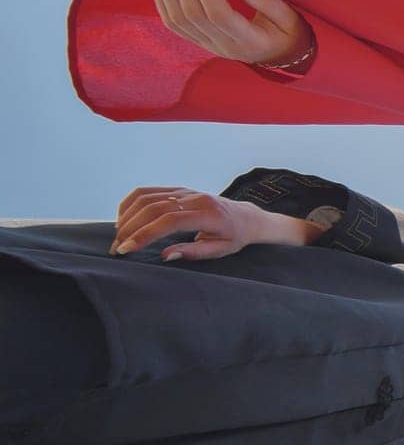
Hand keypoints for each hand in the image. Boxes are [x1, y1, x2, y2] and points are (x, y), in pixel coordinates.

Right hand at [111, 186, 316, 259]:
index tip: (127, 249)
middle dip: (130, 228)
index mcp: (208, 214)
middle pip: (153, 208)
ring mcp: (185, 191)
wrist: (246, 216)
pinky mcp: (178, 189)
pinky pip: (149, 191)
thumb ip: (194, 252)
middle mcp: (194, 198)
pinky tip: (124, 218)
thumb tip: (166, 255)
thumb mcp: (221, 249)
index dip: (145, 234)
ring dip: (127, 216)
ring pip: (147, 197)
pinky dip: (131, 203)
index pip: (169, 221)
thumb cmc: (234, 236)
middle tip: (117, 248)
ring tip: (118, 236)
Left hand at [153, 0, 309, 64]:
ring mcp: (209, 46)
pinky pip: (173, 24)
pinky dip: (163, 0)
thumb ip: (270, 3)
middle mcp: (225, 46)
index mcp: (250, 41)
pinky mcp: (199, 42)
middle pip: (192, 14)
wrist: (281, 57)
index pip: (219, 15)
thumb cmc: (288, 33)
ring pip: (177, 19)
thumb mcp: (290, 19)